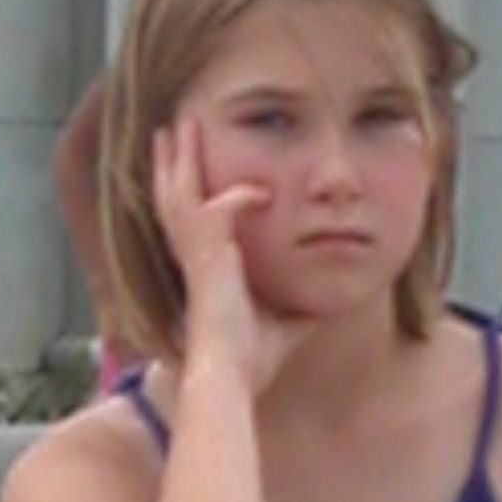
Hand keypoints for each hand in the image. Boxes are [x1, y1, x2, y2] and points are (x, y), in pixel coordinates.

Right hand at [153, 124, 306, 393]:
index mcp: (207, 269)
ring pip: (176, 193)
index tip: (206, 169)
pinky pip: (217, 209)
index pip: (194, 218)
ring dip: (181, 160)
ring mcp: (195, 256)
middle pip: (174, 196)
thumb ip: (300, 307)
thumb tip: (327, 303)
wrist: (231, 376)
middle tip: (176, 128)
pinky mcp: (205, 258)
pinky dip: (239, 197)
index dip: (195, 192)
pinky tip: (261, 193)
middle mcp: (193, 258)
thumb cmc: (252, 360)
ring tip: (181, 126)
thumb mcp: (287, 324)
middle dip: (176, 162)